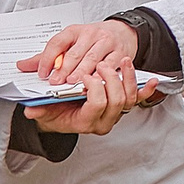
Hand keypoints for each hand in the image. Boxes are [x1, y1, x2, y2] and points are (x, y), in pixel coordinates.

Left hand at [20, 19, 139, 86]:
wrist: (122, 32)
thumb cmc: (91, 41)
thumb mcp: (69, 44)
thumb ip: (47, 57)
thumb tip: (22, 66)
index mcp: (74, 31)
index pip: (58, 42)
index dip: (48, 57)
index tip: (41, 72)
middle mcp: (90, 34)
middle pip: (75, 52)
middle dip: (64, 68)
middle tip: (55, 82)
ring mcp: (106, 42)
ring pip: (92, 58)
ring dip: (81, 72)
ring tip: (71, 83)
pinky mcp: (120, 53)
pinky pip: (110, 65)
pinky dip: (101, 75)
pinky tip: (94, 83)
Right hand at [24, 60, 143, 136]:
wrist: (64, 118)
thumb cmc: (56, 113)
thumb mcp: (45, 111)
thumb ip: (39, 109)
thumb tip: (31, 110)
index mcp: (85, 122)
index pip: (97, 105)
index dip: (93, 88)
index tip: (84, 74)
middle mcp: (104, 121)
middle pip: (117, 100)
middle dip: (110, 79)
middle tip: (100, 65)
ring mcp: (115, 114)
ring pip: (129, 98)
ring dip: (128, 78)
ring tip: (123, 61)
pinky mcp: (122, 107)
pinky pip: (138, 100)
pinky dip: (146, 90)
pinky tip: (152, 80)